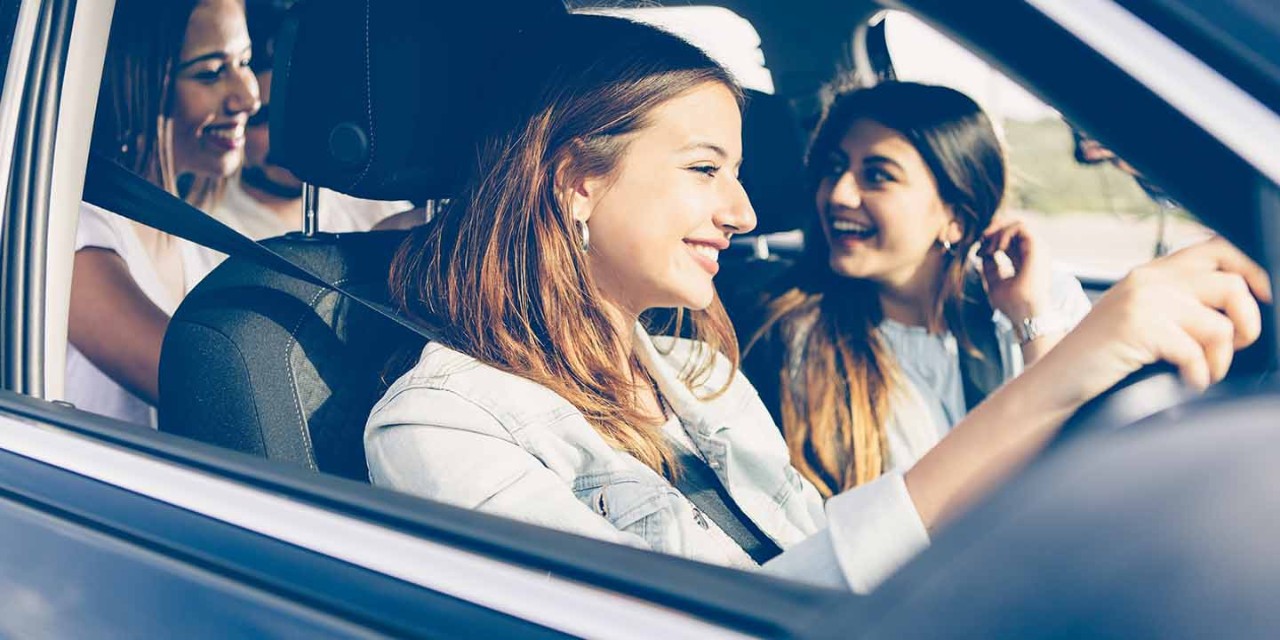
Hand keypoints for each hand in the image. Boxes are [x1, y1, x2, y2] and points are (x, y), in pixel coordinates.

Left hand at [979, 218, 1050, 321]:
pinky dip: (1004, 233)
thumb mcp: (994, 282)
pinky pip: (1020, 227)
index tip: (978, 252)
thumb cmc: (1013, 304)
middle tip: (981, 239)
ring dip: (998, 232)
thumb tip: (983, 253)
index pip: (1009, 239)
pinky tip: (997, 248)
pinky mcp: (1036, 247)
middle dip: (993, 230)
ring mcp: (1036, 249)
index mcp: (1024, 260)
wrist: (1026, 314)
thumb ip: (990, 266)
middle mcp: (1032, 252)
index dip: (991, 240)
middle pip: (1013, 228)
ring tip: (990, 249)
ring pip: (1017, 224)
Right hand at [1046, 236, 1270, 401]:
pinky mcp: (1138, 328)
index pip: (1220, 249)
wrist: (1054, 384)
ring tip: (1202, 372)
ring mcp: (1143, 301)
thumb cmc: (1100, 360)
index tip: (1264, 302)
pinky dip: (1198, 376)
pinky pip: (1197, 353)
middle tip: (1236, 347)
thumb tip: (1236, 314)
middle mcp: (1149, 279)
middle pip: (1232, 284)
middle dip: (1249, 323)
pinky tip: (1183, 382)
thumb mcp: (1140, 318)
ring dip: (1221, 359)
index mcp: (1153, 272)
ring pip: (1221, 324)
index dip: (1253, 272)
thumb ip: (1179, 304)